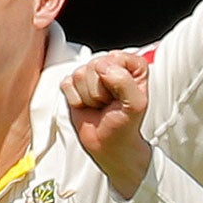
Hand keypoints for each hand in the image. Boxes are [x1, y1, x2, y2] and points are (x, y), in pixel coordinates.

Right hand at [62, 51, 153, 198]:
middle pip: (95, 65)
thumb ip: (124, 81)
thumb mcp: (136, 104)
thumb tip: (102, 66)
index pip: (117, 58)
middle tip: (109, 104)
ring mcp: (91, 74)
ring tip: (99, 106)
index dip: (117, 79)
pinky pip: (67, 83)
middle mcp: (111, 66)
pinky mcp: (74, 84)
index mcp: (132, 67)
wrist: (108, 144)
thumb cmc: (125, 124)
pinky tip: (86, 106)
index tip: (122, 96)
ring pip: (79, 74)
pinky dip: (76, 100)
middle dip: (100, 91)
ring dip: (89, 97)